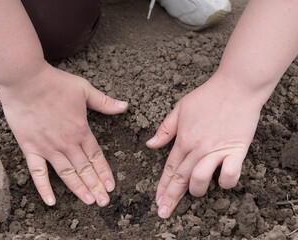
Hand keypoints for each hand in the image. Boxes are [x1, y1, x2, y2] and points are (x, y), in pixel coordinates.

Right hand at [1, 63, 127, 206]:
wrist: (26, 81)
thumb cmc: (55, 84)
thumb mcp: (85, 90)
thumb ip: (105, 102)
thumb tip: (125, 106)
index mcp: (81, 130)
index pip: (96, 157)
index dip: (104, 172)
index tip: (111, 186)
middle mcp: (67, 143)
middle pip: (84, 169)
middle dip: (95, 186)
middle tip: (104, 202)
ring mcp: (48, 148)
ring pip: (67, 174)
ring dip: (79, 189)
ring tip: (89, 202)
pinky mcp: (30, 148)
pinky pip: (37, 173)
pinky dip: (44, 188)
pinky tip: (51, 201)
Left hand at [147, 74, 261, 218]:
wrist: (236, 86)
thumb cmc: (207, 96)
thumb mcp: (180, 108)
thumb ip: (165, 129)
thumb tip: (150, 145)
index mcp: (183, 139)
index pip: (169, 168)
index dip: (162, 186)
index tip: (157, 201)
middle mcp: (197, 147)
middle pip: (180, 178)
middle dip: (170, 198)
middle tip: (164, 213)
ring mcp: (216, 149)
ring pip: (200, 179)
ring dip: (196, 190)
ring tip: (195, 193)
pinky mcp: (236, 149)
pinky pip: (230, 173)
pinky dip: (225, 181)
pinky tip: (222, 181)